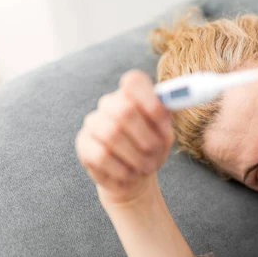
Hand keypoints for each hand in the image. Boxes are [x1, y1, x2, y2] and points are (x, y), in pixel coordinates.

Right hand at [76, 70, 174, 204]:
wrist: (134, 175)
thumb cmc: (151, 149)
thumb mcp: (165, 134)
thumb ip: (166, 118)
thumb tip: (173, 101)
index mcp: (132, 95)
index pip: (134, 81)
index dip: (148, 99)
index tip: (160, 117)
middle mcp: (109, 103)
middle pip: (124, 109)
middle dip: (146, 137)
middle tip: (155, 154)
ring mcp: (93, 122)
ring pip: (112, 134)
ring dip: (135, 156)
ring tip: (145, 167)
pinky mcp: (83, 144)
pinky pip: (101, 155)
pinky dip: (121, 169)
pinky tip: (129, 174)